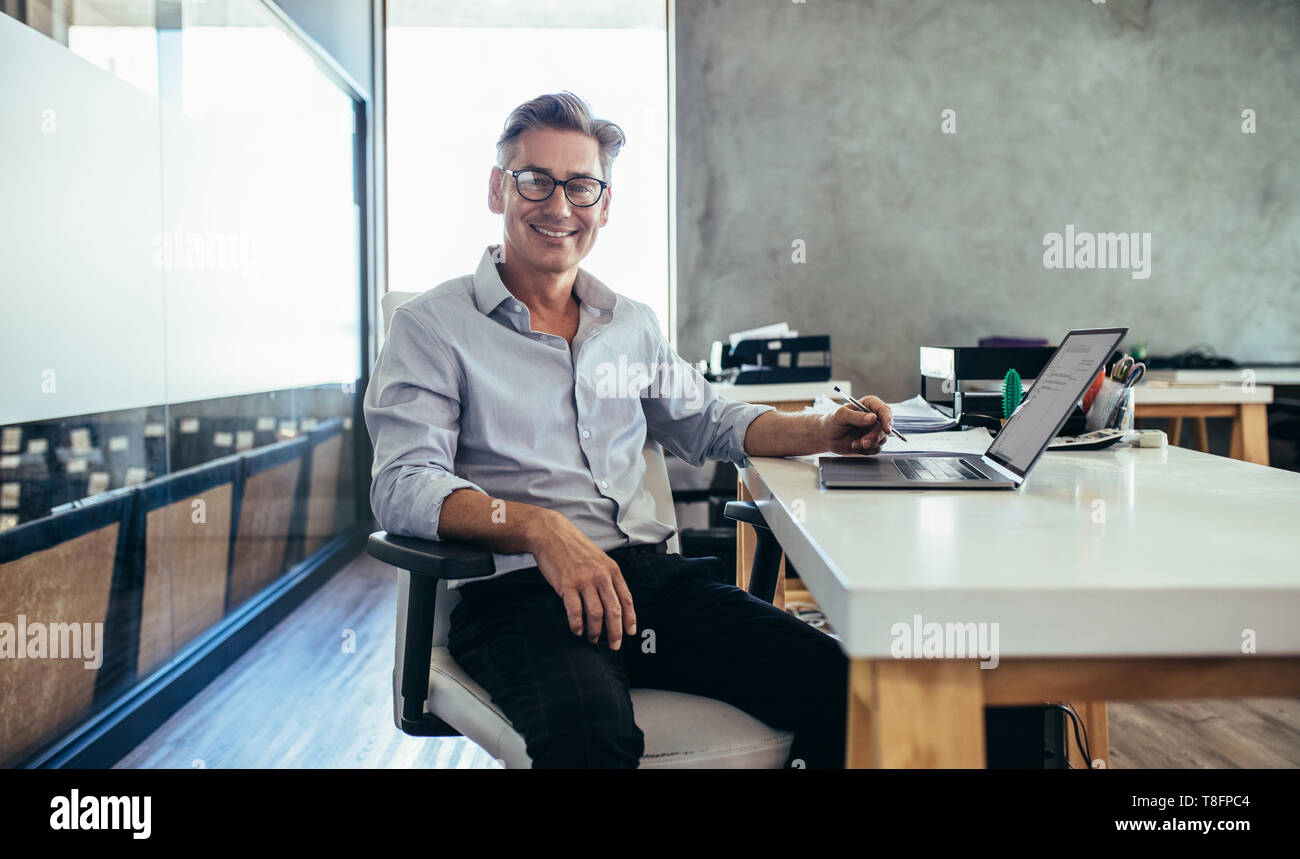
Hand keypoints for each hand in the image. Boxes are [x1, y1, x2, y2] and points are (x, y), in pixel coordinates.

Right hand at [528, 511, 636, 650]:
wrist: (551, 533)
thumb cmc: (574, 547)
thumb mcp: (598, 558)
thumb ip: (607, 577)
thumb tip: (613, 600)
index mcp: (612, 570)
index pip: (626, 599)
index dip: (629, 618)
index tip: (630, 633)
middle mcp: (601, 576)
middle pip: (613, 610)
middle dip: (616, 632)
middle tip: (614, 645)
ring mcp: (584, 581)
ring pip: (596, 614)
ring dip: (595, 631)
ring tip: (592, 639)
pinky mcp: (567, 585)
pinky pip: (575, 611)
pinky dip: (577, 625)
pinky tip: (577, 630)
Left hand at [822, 397, 891, 454]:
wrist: (826, 437)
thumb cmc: (832, 422)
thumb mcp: (840, 415)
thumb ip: (856, 416)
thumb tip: (873, 418)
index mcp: (868, 405)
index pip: (884, 410)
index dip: (887, 419)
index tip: (886, 429)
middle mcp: (874, 417)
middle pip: (885, 427)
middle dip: (874, 437)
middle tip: (863, 442)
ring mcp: (873, 430)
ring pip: (882, 439)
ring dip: (868, 445)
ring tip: (854, 443)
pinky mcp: (872, 442)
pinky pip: (877, 448)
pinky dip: (867, 450)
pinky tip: (856, 446)